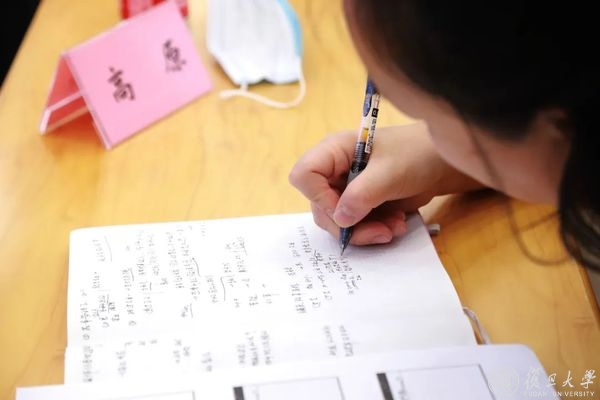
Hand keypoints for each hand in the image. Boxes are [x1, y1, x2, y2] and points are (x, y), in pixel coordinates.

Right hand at [288, 122, 483, 244]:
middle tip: (378, 231)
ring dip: (365, 231)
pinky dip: (373, 230)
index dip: (318, 197)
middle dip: (348, 224)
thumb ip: (362, 195)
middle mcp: (335, 171)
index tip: (345, 209)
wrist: (444, 163)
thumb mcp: (390, 173)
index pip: (304, 175)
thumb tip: (341, 219)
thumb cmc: (417, 154)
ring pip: (338, 221)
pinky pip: (355, 226)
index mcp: (334, 151)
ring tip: (394, 227)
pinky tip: (396, 225)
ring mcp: (347, 188)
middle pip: (320, 206)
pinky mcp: (361, 204)